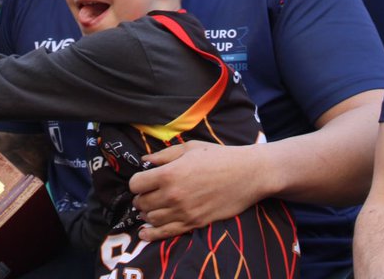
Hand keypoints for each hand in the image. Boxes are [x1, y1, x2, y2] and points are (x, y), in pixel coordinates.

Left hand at [128, 141, 266, 240]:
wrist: (247, 174)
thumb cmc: (219, 157)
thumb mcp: (190, 148)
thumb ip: (164, 155)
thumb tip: (145, 160)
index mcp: (169, 173)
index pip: (136, 184)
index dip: (136, 182)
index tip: (142, 180)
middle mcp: (173, 195)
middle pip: (141, 203)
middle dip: (140, 198)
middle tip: (146, 194)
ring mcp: (183, 212)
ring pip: (151, 219)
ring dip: (147, 214)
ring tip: (151, 207)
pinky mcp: (193, 223)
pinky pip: (166, 233)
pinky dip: (152, 234)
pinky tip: (144, 233)